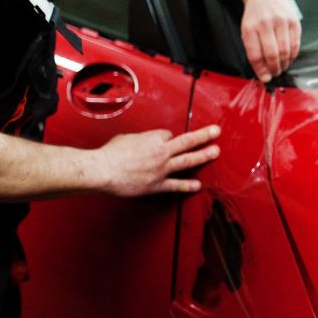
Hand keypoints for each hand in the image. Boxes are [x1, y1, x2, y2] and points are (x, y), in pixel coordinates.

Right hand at [96, 125, 221, 196]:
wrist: (102, 170)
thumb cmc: (110, 154)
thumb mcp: (126, 138)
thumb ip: (141, 140)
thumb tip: (144, 143)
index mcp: (153, 139)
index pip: (168, 135)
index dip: (167, 138)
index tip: (165, 141)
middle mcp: (161, 152)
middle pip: (187, 142)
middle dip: (204, 136)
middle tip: (215, 132)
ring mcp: (161, 169)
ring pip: (187, 161)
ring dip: (203, 155)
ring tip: (215, 152)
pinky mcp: (157, 184)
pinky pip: (176, 185)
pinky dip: (187, 186)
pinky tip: (197, 185)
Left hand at [241, 0, 301, 81]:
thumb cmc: (255, 16)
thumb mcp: (247, 30)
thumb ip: (253, 50)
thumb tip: (263, 73)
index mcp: (250, 27)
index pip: (256, 55)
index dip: (261, 70)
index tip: (265, 78)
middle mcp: (266, 23)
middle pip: (272, 55)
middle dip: (274, 69)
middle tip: (275, 73)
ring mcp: (281, 21)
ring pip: (285, 51)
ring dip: (284, 64)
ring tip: (282, 67)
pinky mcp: (294, 21)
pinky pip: (295, 44)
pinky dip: (292, 55)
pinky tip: (288, 57)